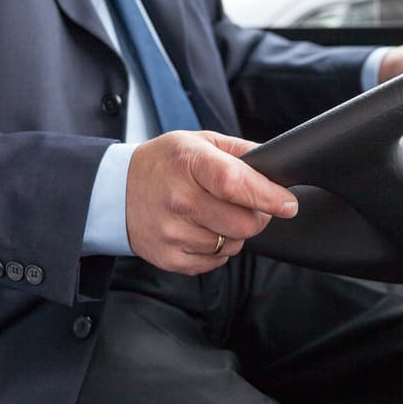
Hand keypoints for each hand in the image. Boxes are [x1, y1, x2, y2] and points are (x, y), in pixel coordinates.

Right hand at [126, 131, 297, 274]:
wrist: (115, 192)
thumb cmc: (163, 164)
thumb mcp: (198, 142)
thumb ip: (239, 152)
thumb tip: (275, 165)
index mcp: (188, 163)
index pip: (236, 183)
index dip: (268, 196)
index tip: (287, 203)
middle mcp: (178, 199)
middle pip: (242, 223)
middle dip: (256, 217)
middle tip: (247, 206)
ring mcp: (172, 232)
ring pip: (232, 244)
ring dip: (233, 233)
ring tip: (214, 214)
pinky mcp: (169, 257)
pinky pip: (215, 261)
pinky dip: (217, 248)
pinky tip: (200, 229)